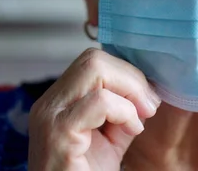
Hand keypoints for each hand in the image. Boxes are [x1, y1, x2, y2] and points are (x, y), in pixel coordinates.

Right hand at [28, 48, 160, 170]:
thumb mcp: (111, 138)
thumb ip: (124, 111)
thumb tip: (149, 90)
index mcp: (59, 101)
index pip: (93, 60)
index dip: (126, 73)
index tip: (147, 100)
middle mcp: (49, 104)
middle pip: (94, 59)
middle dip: (131, 78)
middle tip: (148, 106)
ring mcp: (50, 117)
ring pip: (94, 69)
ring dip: (130, 91)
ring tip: (140, 119)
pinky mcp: (59, 134)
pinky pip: (99, 102)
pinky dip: (124, 111)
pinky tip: (132, 131)